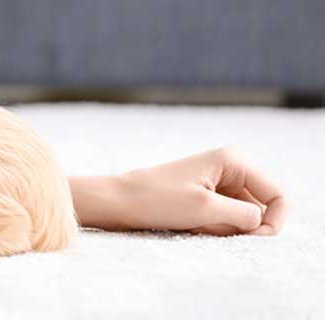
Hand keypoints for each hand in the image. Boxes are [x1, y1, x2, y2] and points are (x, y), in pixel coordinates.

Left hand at [115, 146, 287, 235]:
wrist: (120, 201)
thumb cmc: (157, 199)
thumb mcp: (206, 209)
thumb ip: (244, 215)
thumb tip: (264, 221)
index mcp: (233, 160)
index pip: (278, 196)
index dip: (272, 223)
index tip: (252, 238)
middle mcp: (231, 166)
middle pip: (260, 208)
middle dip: (240, 225)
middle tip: (209, 225)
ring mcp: (220, 181)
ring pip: (243, 217)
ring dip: (224, 228)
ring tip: (195, 223)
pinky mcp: (209, 195)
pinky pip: (226, 219)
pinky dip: (214, 227)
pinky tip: (191, 224)